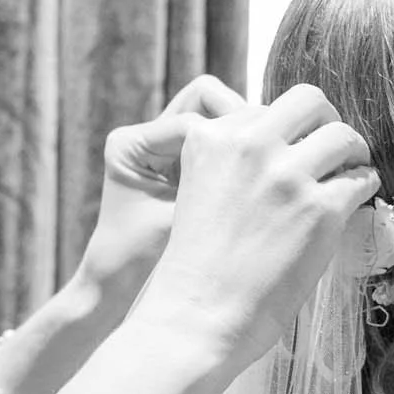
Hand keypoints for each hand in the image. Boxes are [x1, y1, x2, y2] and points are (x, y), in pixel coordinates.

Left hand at [73, 76, 249, 309]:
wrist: (117, 292)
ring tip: (272, 159)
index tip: (270, 154)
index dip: (235, 135)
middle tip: (275, 148)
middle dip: (245, 121)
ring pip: (219, 116)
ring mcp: (165, 147)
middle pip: (208, 101)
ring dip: (247, 133)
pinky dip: (243, 152)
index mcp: (132, 146)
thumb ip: (214, 191)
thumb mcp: (178, 225)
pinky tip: (265, 172)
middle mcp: (145, 137)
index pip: (195, 118)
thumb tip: (269, 159)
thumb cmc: (138, 266)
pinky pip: (220, 142)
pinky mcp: (182, 163)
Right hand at [136, 84, 377, 364]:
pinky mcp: (319, 209)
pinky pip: (361, 178)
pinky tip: (350, 206)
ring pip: (344, 134)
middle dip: (324, 122)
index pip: (265, 108)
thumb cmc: (197, 268)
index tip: (292, 155)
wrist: (194, 319)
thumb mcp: (198, 191)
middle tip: (330, 152)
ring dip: (350, 154)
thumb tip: (287, 146)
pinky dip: (363, 188)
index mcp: (210, 138)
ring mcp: (286, 176)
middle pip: (309, 100)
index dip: (285, 132)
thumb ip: (233, 161)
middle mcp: (248, 145)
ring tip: (347, 178)